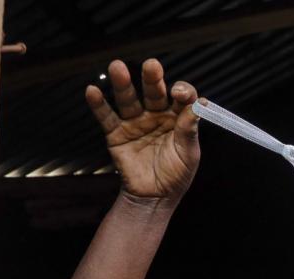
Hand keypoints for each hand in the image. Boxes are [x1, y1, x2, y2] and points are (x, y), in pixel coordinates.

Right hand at [86, 59, 200, 202]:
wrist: (154, 197)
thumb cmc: (176, 175)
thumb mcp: (189, 153)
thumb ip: (190, 129)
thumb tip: (201, 103)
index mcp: (177, 117)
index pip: (181, 97)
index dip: (182, 92)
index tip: (179, 92)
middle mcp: (156, 114)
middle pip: (154, 92)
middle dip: (152, 79)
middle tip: (151, 66)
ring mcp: (135, 122)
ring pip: (129, 100)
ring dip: (123, 84)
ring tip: (117, 67)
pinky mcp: (117, 134)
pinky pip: (107, 117)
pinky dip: (99, 105)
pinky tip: (92, 91)